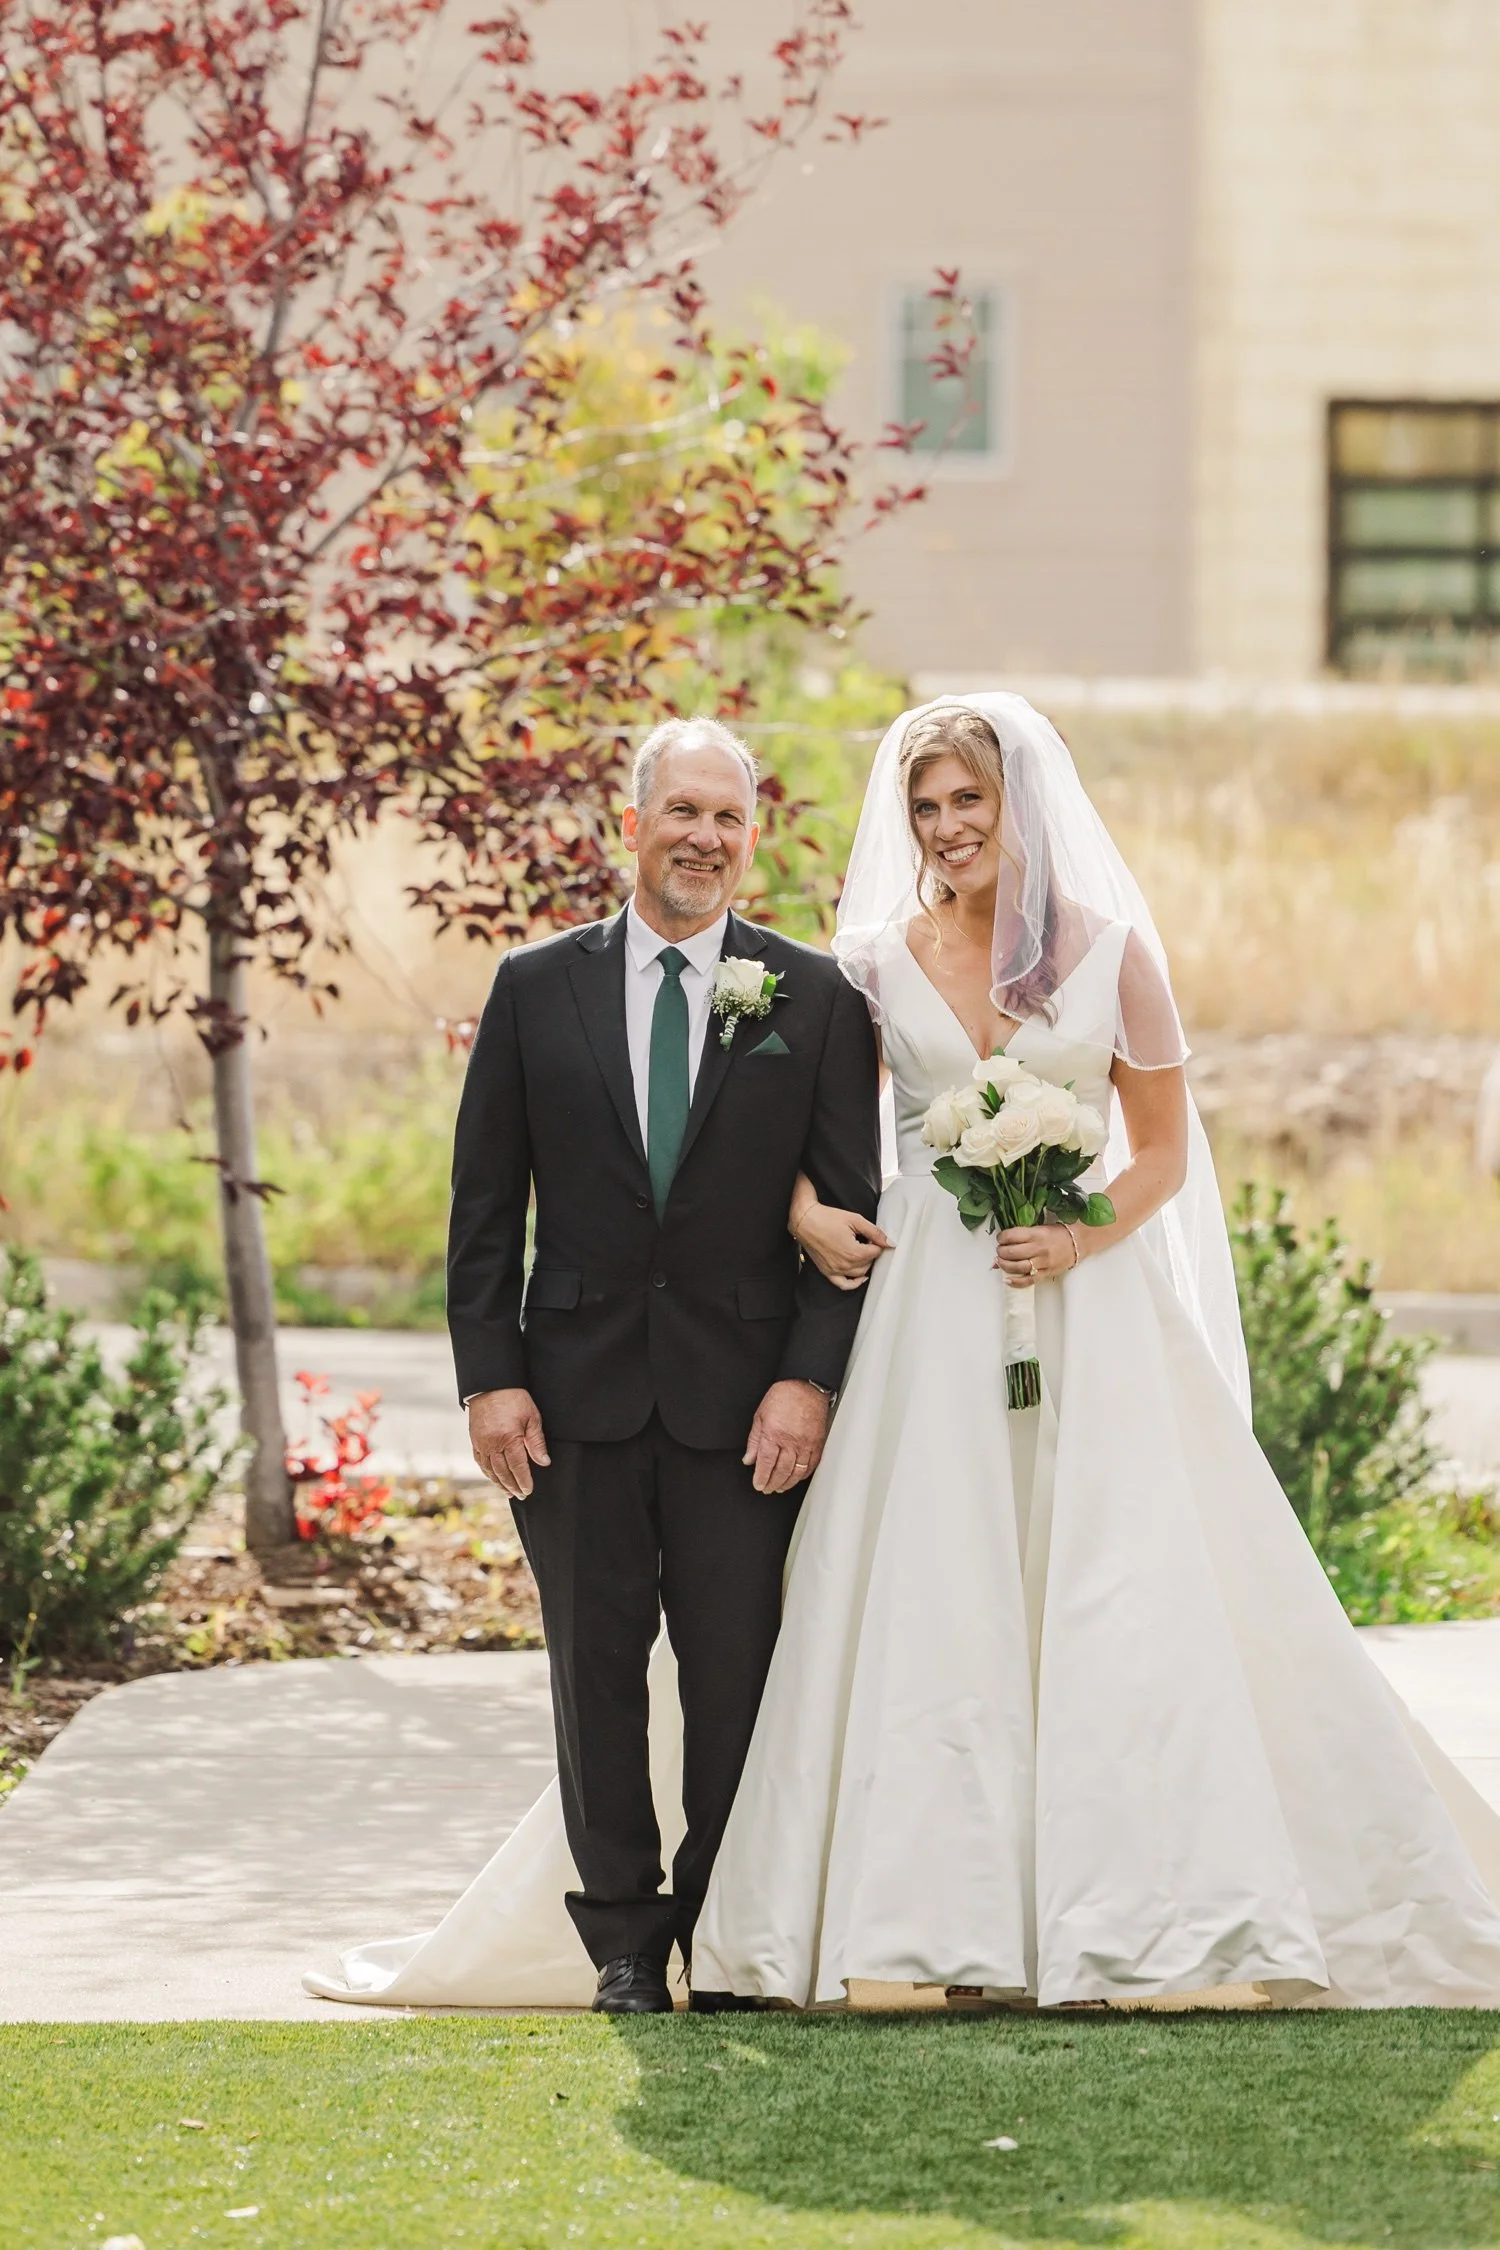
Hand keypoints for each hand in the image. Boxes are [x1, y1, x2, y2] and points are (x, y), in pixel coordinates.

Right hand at [469, 1387, 550, 1497]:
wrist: (491, 1385)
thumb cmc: (514, 1399)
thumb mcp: (532, 1417)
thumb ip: (537, 1442)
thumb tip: (544, 1462)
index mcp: (509, 1438)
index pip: (518, 1467)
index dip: (524, 1481)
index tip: (529, 1490)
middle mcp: (492, 1444)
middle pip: (503, 1472)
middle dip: (513, 1486)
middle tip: (521, 1495)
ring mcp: (481, 1443)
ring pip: (490, 1470)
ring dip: (500, 1483)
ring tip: (509, 1492)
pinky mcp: (474, 1440)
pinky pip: (480, 1462)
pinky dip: (487, 1473)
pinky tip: (494, 1478)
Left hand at [743, 1379, 830, 1494]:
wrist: (806, 1385)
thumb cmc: (783, 1396)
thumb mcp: (760, 1415)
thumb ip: (754, 1440)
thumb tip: (749, 1458)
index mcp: (774, 1434)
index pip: (766, 1463)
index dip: (761, 1478)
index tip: (758, 1484)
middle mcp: (791, 1441)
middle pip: (781, 1471)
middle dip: (773, 1483)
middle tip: (767, 1488)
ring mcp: (806, 1443)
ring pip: (797, 1471)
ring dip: (788, 1483)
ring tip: (780, 1487)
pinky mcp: (817, 1443)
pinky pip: (811, 1464)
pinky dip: (803, 1474)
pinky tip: (797, 1477)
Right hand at [793, 1201, 893, 1289]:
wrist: (805, 1221)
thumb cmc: (827, 1218)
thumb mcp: (855, 1220)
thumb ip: (874, 1232)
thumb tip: (890, 1242)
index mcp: (854, 1252)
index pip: (876, 1252)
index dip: (876, 1242)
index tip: (871, 1235)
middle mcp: (846, 1265)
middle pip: (869, 1263)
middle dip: (870, 1252)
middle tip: (865, 1240)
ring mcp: (836, 1270)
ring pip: (860, 1274)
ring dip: (864, 1264)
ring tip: (860, 1251)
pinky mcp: (828, 1272)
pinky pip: (844, 1285)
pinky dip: (854, 1283)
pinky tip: (861, 1277)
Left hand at [993, 1223, 1079, 1288]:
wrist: (1077, 1243)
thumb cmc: (1057, 1234)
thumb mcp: (1040, 1228)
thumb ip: (1022, 1235)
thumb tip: (1002, 1244)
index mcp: (1037, 1234)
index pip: (1012, 1236)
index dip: (1002, 1238)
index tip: (1000, 1239)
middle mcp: (1039, 1248)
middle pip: (1012, 1253)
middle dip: (1001, 1252)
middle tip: (1000, 1251)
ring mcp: (1043, 1262)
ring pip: (1018, 1267)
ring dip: (1005, 1265)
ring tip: (1000, 1262)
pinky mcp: (1046, 1273)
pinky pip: (1029, 1280)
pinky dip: (1016, 1282)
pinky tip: (1007, 1280)